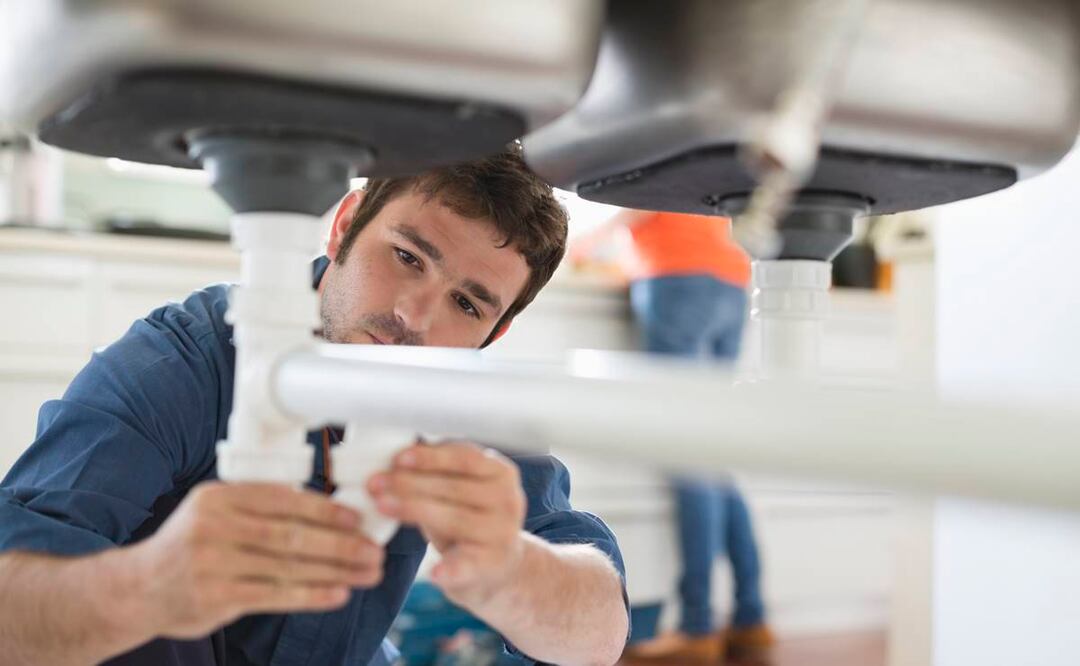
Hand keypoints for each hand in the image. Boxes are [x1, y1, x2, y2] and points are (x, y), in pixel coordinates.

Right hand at [129, 481, 384, 638]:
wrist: (137, 590)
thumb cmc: (191, 547)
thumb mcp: (215, 513)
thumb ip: (259, 508)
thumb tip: (327, 511)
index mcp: (219, 496)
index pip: (283, 499)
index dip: (326, 510)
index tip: (359, 518)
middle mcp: (214, 526)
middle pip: (291, 534)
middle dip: (340, 543)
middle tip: (374, 550)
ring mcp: (212, 563)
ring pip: (288, 566)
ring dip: (335, 570)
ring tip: (367, 573)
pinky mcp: (215, 597)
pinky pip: (274, 595)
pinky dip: (311, 595)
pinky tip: (338, 594)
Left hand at [365, 442, 526, 607]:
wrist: (498, 563)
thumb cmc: (468, 515)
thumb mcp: (460, 486)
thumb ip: (438, 470)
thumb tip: (393, 455)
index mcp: (501, 472)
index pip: (465, 458)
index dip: (430, 457)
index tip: (398, 458)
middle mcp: (508, 500)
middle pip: (454, 488)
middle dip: (410, 483)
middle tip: (375, 482)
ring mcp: (501, 534)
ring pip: (454, 519)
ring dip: (413, 510)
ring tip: (381, 505)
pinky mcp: (491, 565)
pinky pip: (468, 565)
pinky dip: (451, 569)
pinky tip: (434, 572)